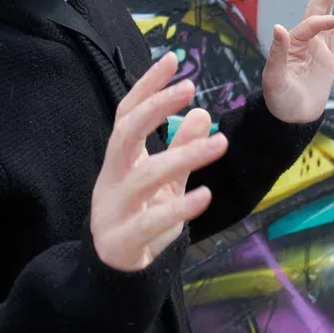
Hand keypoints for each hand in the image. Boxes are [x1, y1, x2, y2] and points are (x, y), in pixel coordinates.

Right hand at [90, 52, 227, 271]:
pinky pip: (151, 221)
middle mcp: (112, 179)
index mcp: (119, 160)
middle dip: (154, 108)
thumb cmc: (141, 218)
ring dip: (183, 157)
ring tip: (221, 143)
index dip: (146, 86)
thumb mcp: (165, 181)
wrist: (116, 274)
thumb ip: (181, 149)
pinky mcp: (123, 240)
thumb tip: (201, 113)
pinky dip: (179, 208)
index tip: (172, 59)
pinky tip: (205, 194)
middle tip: (189, 87)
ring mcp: (113, 209)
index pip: (126, 114)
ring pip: (144, 176)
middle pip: (125, 134)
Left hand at [262, 0, 333, 123]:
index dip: (331, 19)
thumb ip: (277, 54)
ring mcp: (315, 47)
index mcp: (291, 43)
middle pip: (317, 8)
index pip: (313, 23)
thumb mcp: (274, 80)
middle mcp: (303, 40)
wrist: (291, 119)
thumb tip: (279, 27)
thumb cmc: (279, 101)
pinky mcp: (325, 57)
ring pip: (326, 16)